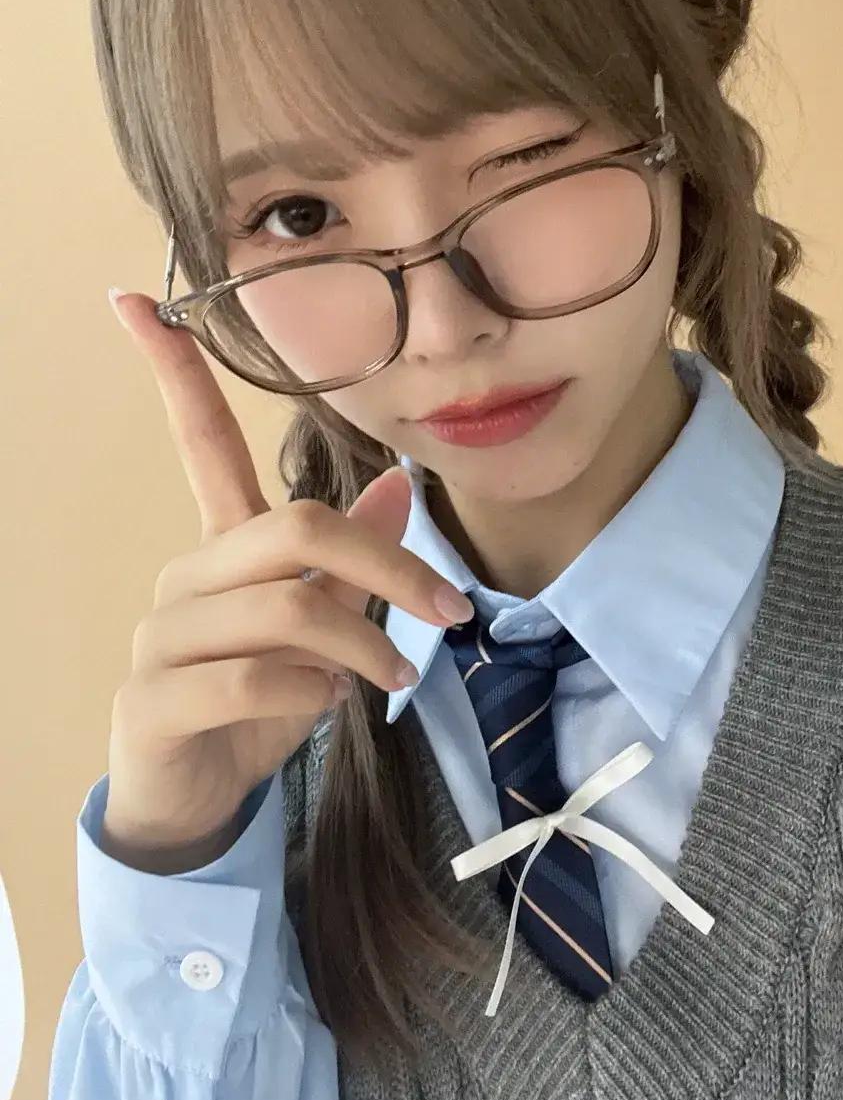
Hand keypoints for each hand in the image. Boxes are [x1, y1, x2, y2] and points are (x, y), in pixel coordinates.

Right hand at [99, 288, 471, 872]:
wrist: (193, 801)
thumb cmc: (256, 706)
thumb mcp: (318, 631)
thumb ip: (349, 564)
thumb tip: (398, 488)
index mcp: (223, 547)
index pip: (199, 443)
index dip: (172, 373)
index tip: (133, 298)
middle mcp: (187, 576)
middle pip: (294, 528)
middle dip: (390, 567)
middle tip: (451, 614)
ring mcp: (162, 636)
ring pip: (284, 608)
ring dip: (364, 647)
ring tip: (393, 680)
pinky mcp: (154, 698)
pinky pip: (250, 679)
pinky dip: (309, 695)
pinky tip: (327, 710)